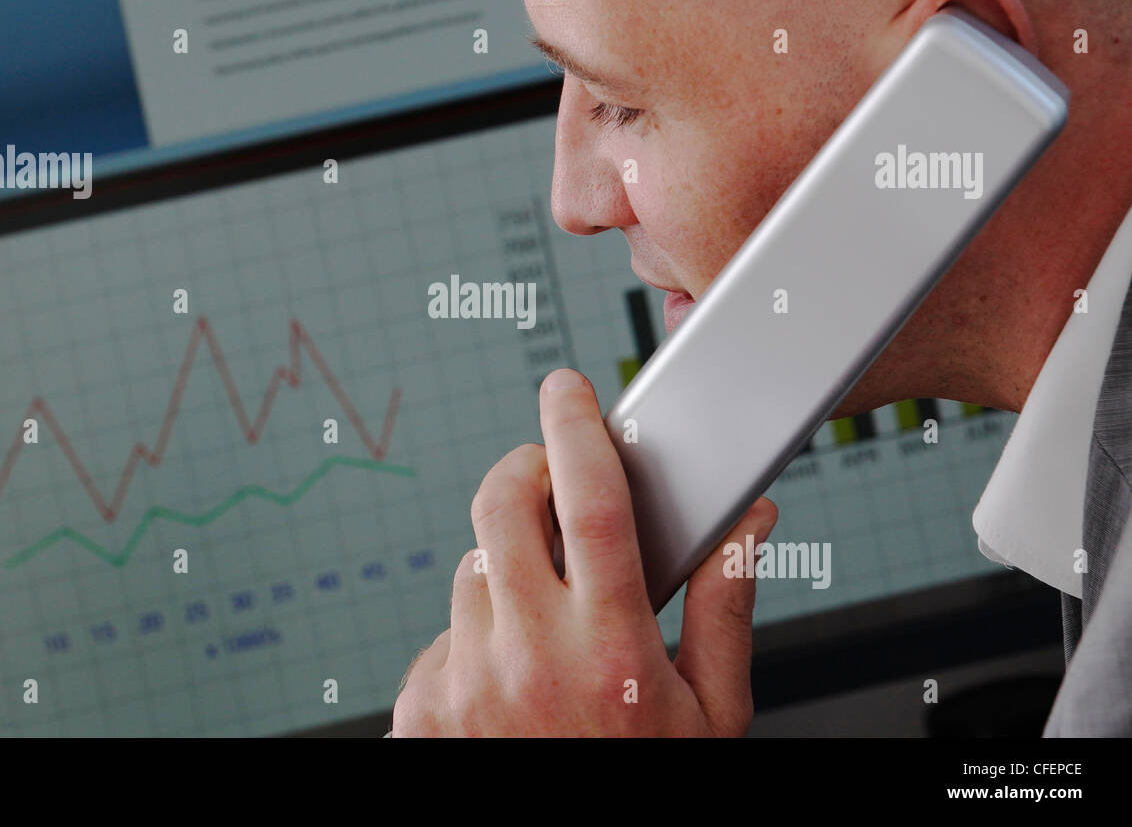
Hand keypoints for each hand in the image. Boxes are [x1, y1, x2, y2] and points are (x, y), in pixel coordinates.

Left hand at [391, 367, 777, 735]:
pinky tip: (514, 675)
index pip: (592, 502)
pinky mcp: (422, 706)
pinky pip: (444, 630)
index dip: (578, 429)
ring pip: (471, 568)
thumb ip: (727, 605)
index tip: (569, 388)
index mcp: (611, 648)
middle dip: (525, 472)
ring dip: (508, 569)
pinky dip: (478, 633)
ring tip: (550, 622)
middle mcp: (528, 656)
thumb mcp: (713, 711)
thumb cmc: (649, 783)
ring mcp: (466, 680)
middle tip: (551, 483)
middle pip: (500, 506)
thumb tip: (749, 523)